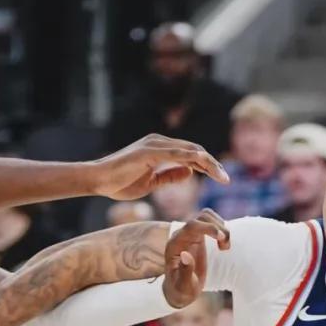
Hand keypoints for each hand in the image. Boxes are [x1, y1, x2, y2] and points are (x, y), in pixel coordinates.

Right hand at [88, 134, 228, 201]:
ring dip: (209, 163)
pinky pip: (176, 153)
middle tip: (227, 180)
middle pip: (194, 150)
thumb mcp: (152, 182)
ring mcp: (154, 144)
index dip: (208, 166)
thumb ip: (170, 176)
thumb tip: (190, 172)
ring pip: (190, 150)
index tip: (222, 179)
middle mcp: (159, 142)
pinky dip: (193, 159)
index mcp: (160, 149)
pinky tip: (206, 168)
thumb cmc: (121, 182)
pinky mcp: (149, 151)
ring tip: (222, 177)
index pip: (191, 155)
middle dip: (213, 165)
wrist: (98, 180)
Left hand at [162, 209, 230, 308]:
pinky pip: (211, 223)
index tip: (222, 238)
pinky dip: (221, 230)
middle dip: (218, 227)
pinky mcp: (198, 237)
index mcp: (175, 244)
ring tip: (226, 247)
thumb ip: (184, 271)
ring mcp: (190, 235)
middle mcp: (182, 235)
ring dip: (222, 227)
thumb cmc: (181, 289)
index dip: (208, 227)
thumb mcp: (183, 285)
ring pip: (208, 216)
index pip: (192, 226)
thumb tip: (185, 255)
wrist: (179, 290)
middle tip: (226, 248)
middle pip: (202, 216)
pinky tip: (223, 246)